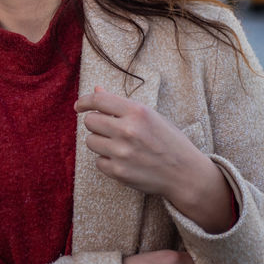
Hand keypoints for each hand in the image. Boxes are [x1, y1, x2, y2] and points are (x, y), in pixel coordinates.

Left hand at [75, 87, 235, 232]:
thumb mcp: (150, 116)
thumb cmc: (168, 141)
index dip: (84, 101)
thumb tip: (96, 90)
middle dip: (96, 124)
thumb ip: (120, 104)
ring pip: (90, 141)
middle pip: (90, 121)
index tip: (78, 106)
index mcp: (137, 112)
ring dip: (100, 142)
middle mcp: (128, 130)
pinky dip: (107, 161)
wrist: (185, 173)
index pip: (98, 100)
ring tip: (119, 146)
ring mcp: (122, 152)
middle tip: (109, 129)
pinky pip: (98, 161)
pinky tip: (124, 160)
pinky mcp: (118, 171)